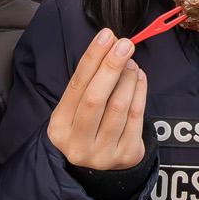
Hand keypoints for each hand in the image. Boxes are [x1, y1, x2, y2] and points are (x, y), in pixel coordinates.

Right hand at [45, 30, 148, 170]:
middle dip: (111, 66)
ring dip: (128, 78)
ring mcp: (102, 154)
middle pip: (96, 98)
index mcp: (59, 128)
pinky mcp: (126, 156)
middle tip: (125, 44)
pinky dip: (140, 92)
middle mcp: (77, 144)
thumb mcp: (77, 107)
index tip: (106, 36)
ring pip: (119, 107)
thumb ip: (89, 81)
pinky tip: (139, 78)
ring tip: (132, 62)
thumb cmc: (88, 125)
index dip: (92, 58)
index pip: (76, 86)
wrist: (101, 163)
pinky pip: (136, 117)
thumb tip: (111, 45)